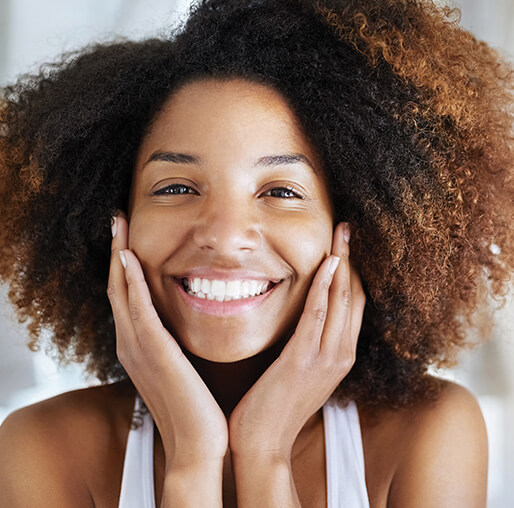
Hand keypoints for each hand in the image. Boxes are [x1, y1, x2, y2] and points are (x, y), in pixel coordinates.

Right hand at [107, 212, 227, 469]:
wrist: (198, 442)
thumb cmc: (194, 405)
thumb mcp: (180, 365)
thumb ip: (174, 342)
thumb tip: (182, 323)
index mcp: (138, 346)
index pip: (125, 295)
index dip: (122, 264)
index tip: (127, 236)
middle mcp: (131, 343)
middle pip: (116, 287)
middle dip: (115, 251)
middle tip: (117, 220)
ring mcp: (138, 347)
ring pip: (121, 292)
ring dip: (118, 256)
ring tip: (118, 226)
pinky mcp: (153, 352)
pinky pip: (138, 310)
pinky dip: (130, 283)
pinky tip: (128, 258)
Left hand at [228, 222, 365, 460]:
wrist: (263, 443)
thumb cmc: (276, 405)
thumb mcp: (301, 371)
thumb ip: (309, 344)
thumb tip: (305, 317)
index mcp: (341, 356)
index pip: (355, 304)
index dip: (353, 271)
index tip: (347, 245)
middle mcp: (341, 354)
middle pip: (355, 296)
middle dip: (352, 259)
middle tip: (348, 228)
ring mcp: (326, 358)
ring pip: (342, 300)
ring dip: (342, 263)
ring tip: (342, 233)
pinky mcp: (303, 360)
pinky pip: (318, 315)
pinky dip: (325, 287)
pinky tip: (327, 263)